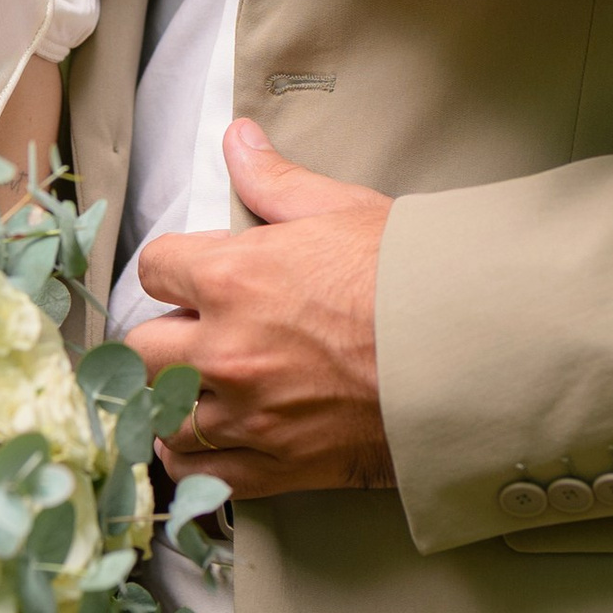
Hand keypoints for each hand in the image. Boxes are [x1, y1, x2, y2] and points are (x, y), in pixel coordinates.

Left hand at [124, 122, 393, 499]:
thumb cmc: (414, 277)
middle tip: (193, 335)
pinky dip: (196, 459)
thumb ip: (274, 180)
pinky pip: (202, 473)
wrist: (471, 354)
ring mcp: (248, 413)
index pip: (155, 269)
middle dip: (161, 338)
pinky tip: (206, 440)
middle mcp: (226, 349)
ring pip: (162, 415)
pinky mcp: (276, 465)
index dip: (175, 269)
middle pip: (140, 350)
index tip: (193, 277)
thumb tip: (237, 140)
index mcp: (234, 277)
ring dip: (172, 400)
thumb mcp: (342, 210)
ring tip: (197, 389)